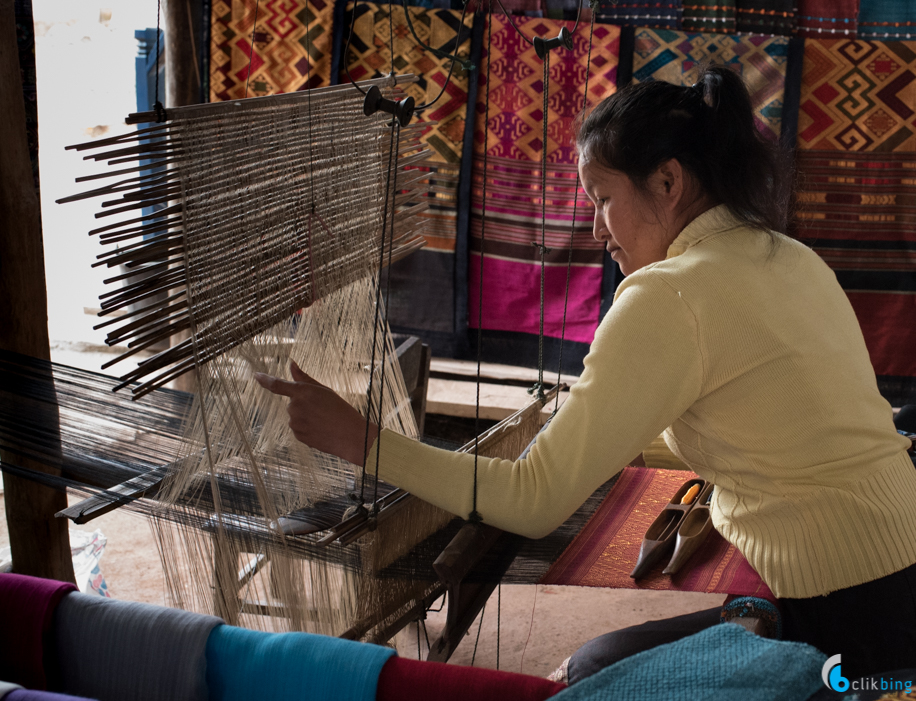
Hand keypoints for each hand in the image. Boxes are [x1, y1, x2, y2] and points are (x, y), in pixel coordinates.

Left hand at [254, 361, 378, 466]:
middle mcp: (295, 407)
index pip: (276, 384)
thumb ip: (303, 378)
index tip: (256, 376)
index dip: (264, 379)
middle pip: (292, 403)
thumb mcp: (324, 390)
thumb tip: (292, 365)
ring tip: (324, 420)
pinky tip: (321, 429)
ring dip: (306, 417)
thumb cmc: (340, 410)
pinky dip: (308, 428)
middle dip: (304, 405)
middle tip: (322, 409)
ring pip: (296, 416)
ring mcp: (295, 422)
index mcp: (302, 392)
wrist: (350, 436)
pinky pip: (298, 429)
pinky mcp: (297, 435)